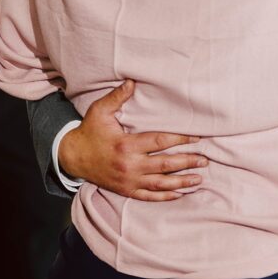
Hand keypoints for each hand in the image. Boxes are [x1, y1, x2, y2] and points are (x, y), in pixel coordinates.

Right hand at [59, 80, 207, 200]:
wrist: (72, 157)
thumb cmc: (89, 131)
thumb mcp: (99, 111)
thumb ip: (117, 97)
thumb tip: (132, 81)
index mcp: (126, 145)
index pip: (160, 142)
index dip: (181, 139)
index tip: (197, 137)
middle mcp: (130, 165)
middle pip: (165, 165)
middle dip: (187, 162)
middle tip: (205, 160)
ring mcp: (128, 180)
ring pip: (160, 183)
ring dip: (181, 181)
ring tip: (199, 178)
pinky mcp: (126, 190)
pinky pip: (149, 196)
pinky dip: (165, 196)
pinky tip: (180, 194)